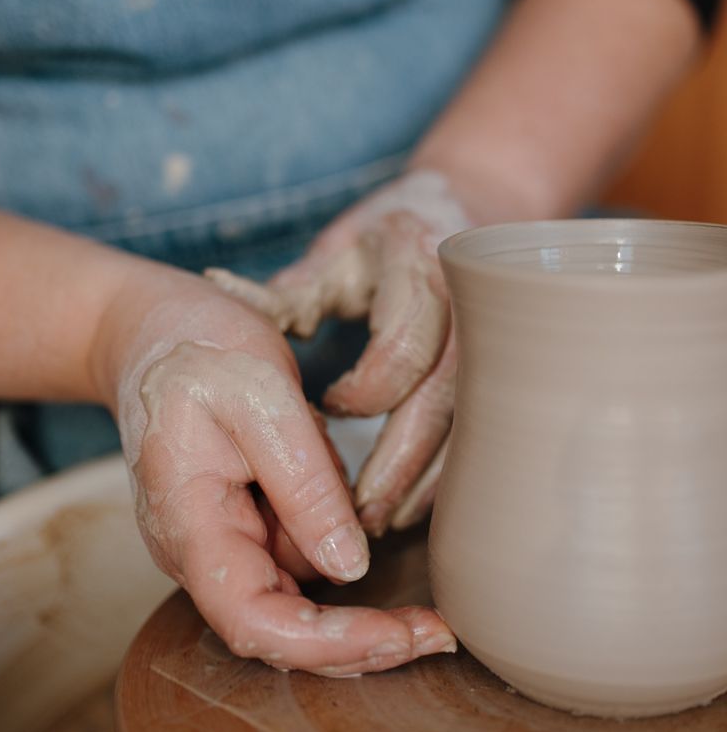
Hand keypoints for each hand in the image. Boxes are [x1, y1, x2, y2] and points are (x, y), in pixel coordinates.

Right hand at [92, 264, 455, 674]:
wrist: (153, 329)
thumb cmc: (197, 349)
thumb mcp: (260, 394)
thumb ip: (303, 482)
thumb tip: (348, 566)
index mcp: (190, 526)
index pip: (255, 624)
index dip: (328, 648)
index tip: (401, 638)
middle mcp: (201, 552)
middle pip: (282, 629)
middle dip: (361, 640)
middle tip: (439, 632)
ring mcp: (224, 541)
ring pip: (301, 591)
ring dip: (353, 581)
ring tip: (355, 495)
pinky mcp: (247, 524)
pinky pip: (300, 551)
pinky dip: (337, 539)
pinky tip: (342, 486)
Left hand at [206, 170, 470, 535]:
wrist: (467, 211)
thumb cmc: (388, 234)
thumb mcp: (339, 247)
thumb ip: (294, 289)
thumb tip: (224, 299)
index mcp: (420, 261)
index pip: (404, 340)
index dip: (367, 389)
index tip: (329, 408)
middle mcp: (471, 301)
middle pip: (446, 395)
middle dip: (401, 460)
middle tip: (357, 512)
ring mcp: (499, 335)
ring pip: (473, 422)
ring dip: (428, 478)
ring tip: (381, 519)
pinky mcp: (507, 366)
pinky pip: (485, 430)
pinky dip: (449, 470)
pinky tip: (413, 500)